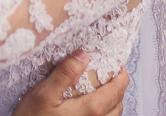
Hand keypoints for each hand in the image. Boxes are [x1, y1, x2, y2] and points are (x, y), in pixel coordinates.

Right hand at [12, 52, 127, 115]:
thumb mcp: (43, 94)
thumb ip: (64, 74)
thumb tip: (83, 55)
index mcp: (91, 110)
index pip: (117, 89)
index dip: (122, 74)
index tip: (118, 64)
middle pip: (119, 103)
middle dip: (118, 87)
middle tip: (111, 74)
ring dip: (113, 102)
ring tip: (102, 90)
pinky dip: (105, 114)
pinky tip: (90, 109)